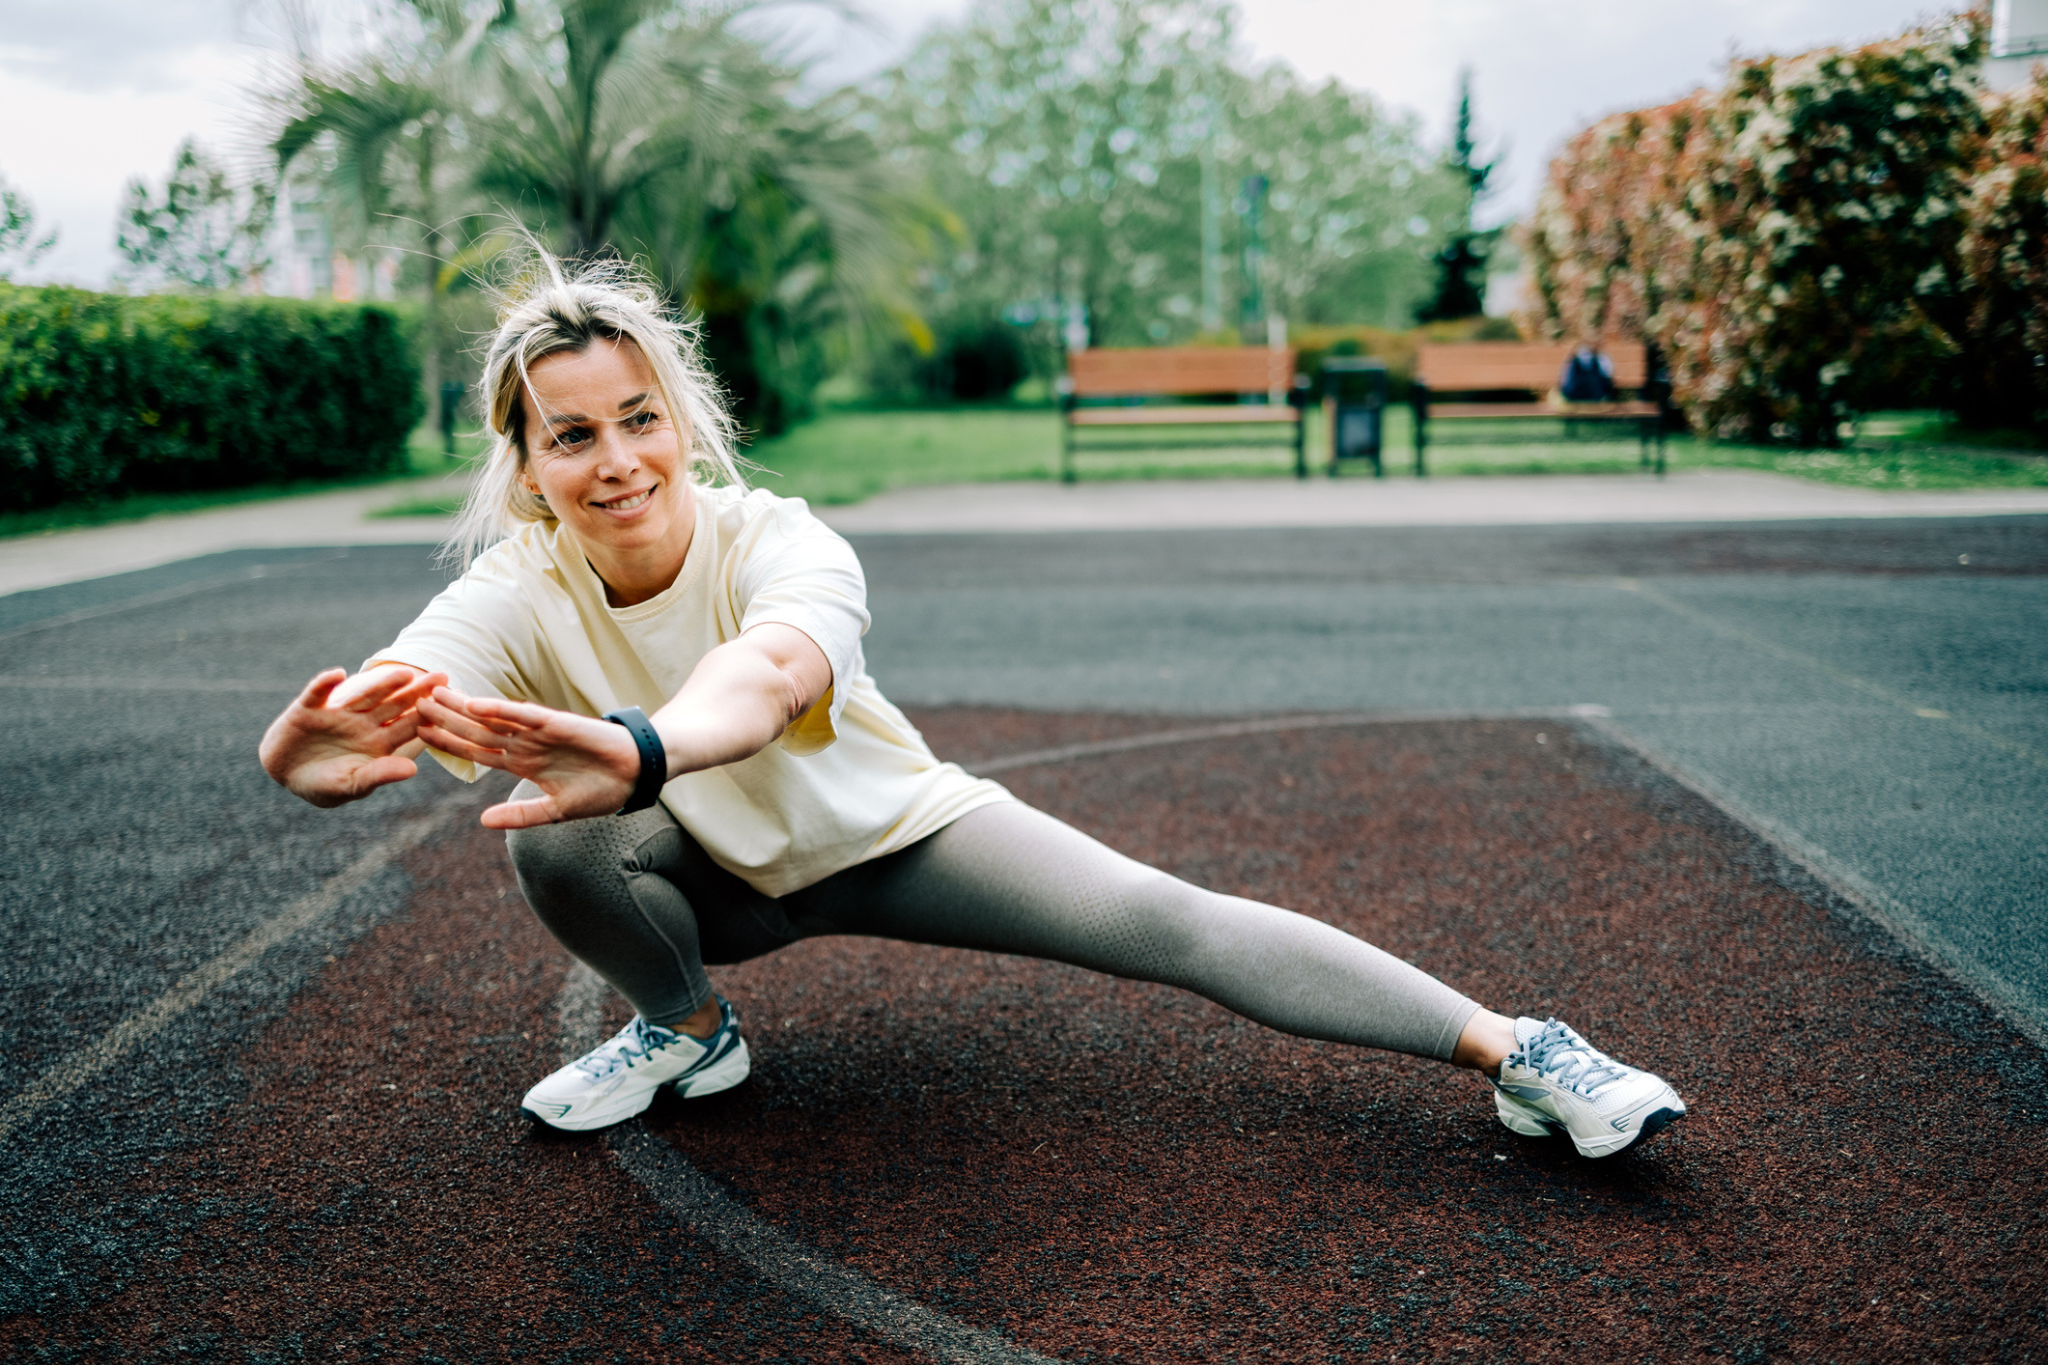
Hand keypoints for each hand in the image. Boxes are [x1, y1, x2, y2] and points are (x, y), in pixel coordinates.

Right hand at [260, 665, 446, 807]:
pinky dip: (325, 684)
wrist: (287, 775)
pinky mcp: (308, 708)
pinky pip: (318, 693)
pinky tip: (337, 674)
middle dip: (417, 691)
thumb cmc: (325, 785)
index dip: (429, 716)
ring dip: (382, 684)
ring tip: (403, 674)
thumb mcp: (352, 785)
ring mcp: (338, 713)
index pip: (409, 727)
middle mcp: (363, 723)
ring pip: (364, 695)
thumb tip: (413, 769)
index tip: (452, 707)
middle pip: (394, 704)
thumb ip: (380, 775)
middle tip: (443, 677)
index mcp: (379, 742)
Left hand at [415, 688, 641, 828]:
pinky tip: (476, 704)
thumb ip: (521, 815)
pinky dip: (501, 709)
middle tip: (411, 707)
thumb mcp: (556, 811)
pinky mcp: (557, 723)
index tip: (419, 737)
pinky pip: (523, 715)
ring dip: (463, 708)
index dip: (449, 745)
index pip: (477, 752)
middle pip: (476, 730)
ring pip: (493, 718)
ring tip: (433, 696)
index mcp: (523, 764)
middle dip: (445, 720)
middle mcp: (526, 744)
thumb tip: (483, 822)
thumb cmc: (602, 791)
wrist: (637, 774)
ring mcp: (539, 732)